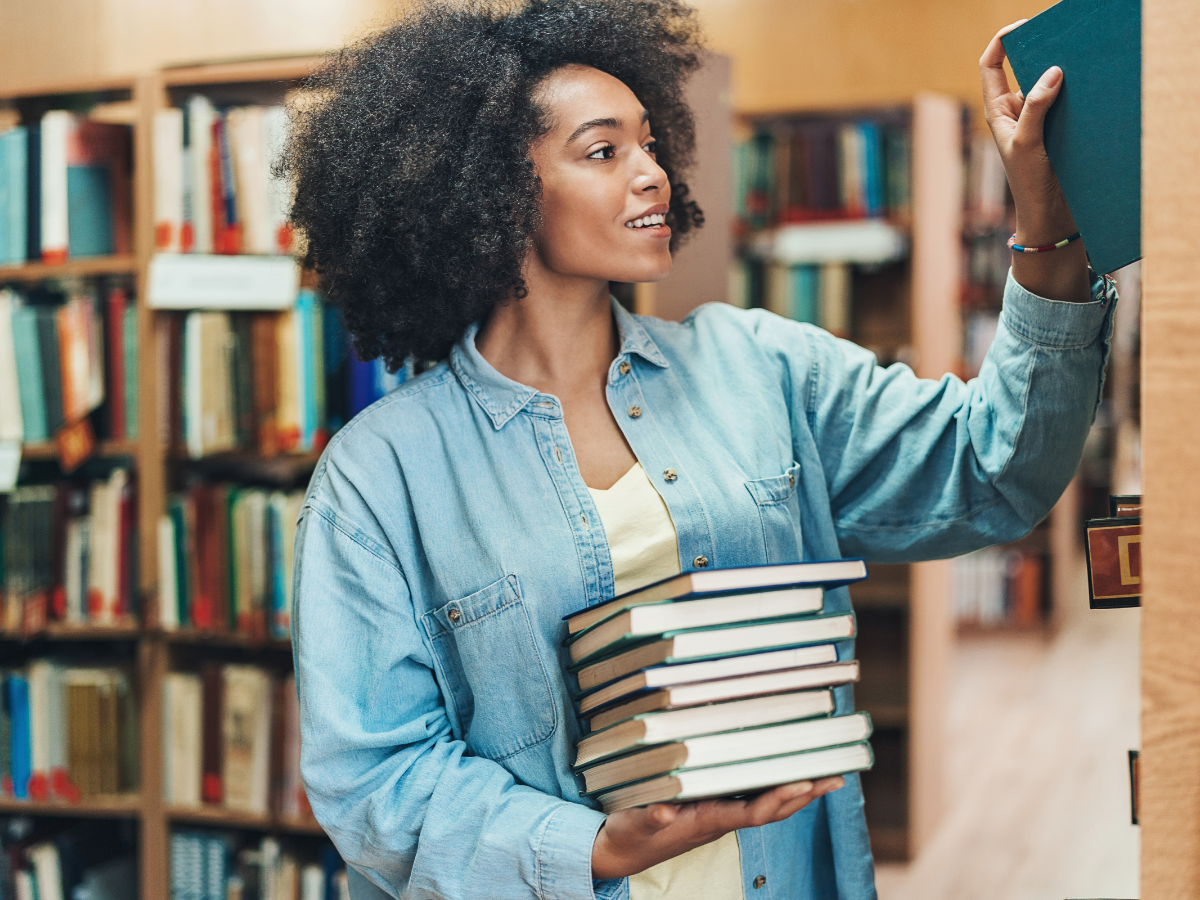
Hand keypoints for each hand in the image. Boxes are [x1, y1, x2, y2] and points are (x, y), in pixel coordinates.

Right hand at [590, 776, 844, 879]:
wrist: (619, 853)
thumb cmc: (628, 836)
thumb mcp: (633, 825)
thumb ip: (648, 818)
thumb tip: (664, 813)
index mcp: (705, 821)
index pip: (752, 812)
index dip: (779, 798)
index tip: (805, 783)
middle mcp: (719, 819)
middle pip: (771, 810)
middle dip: (803, 795)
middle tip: (835, 777)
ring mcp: (718, 816)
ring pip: (765, 805)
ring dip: (797, 793)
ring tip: (824, 775)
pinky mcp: (711, 810)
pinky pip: (751, 799)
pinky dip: (774, 788)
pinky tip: (785, 777)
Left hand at [980, 21, 1090, 302]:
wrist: (1050, 216)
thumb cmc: (1028, 184)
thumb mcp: (1027, 144)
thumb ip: (1036, 108)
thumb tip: (1052, 72)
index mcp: (997, 110)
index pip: (992, 65)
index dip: (1001, 42)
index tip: (1023, 27)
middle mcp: (1015, 110)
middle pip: (1025, 67)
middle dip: (1042, 52)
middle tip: (1065, 42)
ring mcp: (1038, 118)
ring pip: (1049, 82)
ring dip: (1064, 72)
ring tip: (1081, 64)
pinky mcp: (1058, 127)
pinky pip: (1068, 100)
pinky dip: (1077, 91)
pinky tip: (1091, 88)